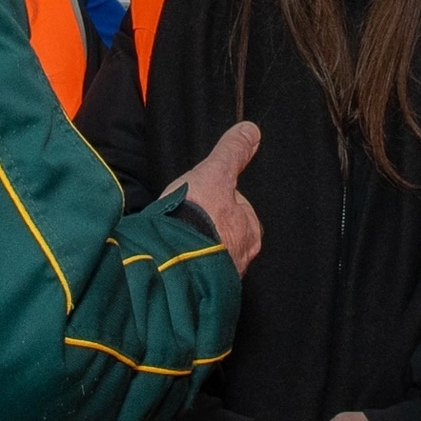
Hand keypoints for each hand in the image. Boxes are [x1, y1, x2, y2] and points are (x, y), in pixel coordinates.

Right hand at [163, 121, 262, 274]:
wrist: (171, 261)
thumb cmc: (197, 220)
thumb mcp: (216, 174)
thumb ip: (233, 152)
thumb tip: (250, 132)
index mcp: (250, 232)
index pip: (242, 211)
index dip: (222, 201)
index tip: (207, 198)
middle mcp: (240, 258)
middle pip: (227, 235)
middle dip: (210, 228)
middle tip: (188, 219)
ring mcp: (218, 276)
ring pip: (210, 256)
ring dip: (195, 247)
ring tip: (175, 237)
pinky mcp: (197, 288)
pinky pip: (193, 272)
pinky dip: (184, 264)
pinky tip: (170, 255)